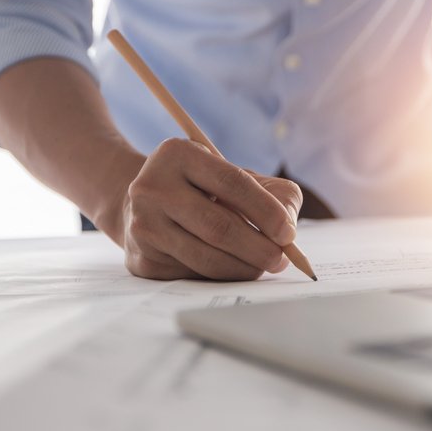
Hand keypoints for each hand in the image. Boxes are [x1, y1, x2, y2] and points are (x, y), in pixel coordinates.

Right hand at [119, 138, 301, 280]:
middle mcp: (152, 187)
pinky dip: (221, 276)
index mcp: (178, 154)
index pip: (232, 183)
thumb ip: (272, 192)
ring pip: (206, 258)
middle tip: (281, 259)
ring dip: (244, 267)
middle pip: (219, 226)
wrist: (144, 206)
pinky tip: (232, 268)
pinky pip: (193, 275)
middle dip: (259, 248)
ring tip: (262, 265)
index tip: (289, 233)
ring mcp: (143, 225)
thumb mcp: (231, 174)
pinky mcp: (142, 259)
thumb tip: (289, 228)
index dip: (266, 211)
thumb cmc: (201, 189)